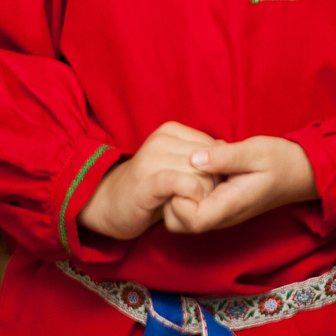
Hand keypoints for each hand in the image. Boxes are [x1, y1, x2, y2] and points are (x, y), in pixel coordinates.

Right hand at [79, 121, 220, 240]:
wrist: (109, 205)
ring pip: (198, 172)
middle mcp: (161, 140)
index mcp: (171, 131)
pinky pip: (179, 182)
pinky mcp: (146, 181)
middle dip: (212, 183)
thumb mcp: (177, 164)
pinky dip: (190, 193)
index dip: (218, 171)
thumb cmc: (150, 188)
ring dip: (202, 193)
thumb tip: (226, 148)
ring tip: (191, 204)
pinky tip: (189, 202)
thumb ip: (200, 156)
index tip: (208, 188)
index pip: (213, 147)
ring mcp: (151, 158)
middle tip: (201, 200)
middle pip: (208, 160)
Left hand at [165, 135, 315, 233]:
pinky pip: (191, 206)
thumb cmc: (280, 161)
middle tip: (179, 168)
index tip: (184, 173)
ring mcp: (219, 213)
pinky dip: (185, 190)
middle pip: (178, 223)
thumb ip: (224, 157)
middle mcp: (221, 216)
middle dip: (170, 198)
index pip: (190, 220)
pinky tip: (195, 168)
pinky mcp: (218, 204)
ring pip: (181, 216)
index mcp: (229, 206)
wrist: (301, 172)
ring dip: (176, 193)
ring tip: (187, 167)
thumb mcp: (255, 151)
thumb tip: (194, 158)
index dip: (178, 199)